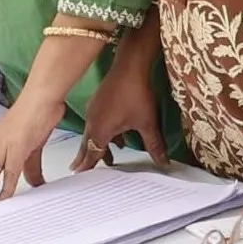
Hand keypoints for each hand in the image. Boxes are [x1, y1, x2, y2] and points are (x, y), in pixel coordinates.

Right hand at [69, 44, 167, 173]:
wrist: (129, 65)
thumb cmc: (135, 94)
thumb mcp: (147, 123)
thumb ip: (154, 145)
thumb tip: (164, 163)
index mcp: (100, 131)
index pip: (91, 154)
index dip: (86, 167)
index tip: (79, 177)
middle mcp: (92, 122)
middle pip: (88, 145)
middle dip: (86, 159)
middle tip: (79, 171)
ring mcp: (93, 111)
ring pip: (93, 134)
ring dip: (99, 146)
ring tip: (107, 159)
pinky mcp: (98, 102)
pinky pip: (98, 124)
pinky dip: (104, 134)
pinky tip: (119, 138)